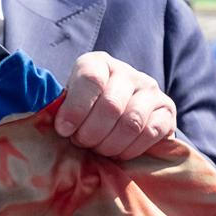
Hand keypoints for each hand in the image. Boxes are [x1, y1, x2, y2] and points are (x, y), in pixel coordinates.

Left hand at [54, 51, 176, 159]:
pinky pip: (149, 133)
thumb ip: (60, 108)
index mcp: (97, 63)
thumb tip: (49, 122)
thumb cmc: (85, 113)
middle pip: (110, 106)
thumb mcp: (69, 103)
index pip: (90, 79)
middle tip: (82, 143)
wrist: (121, 118)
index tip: (64, 130)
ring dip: (110, 144)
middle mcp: (126, 72)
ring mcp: (150, 90)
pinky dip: (129, 149)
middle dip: (91, 133)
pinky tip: (118, 153)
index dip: (75, 109)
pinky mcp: (166, 110)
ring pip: (130, 122)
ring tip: (99, 149)